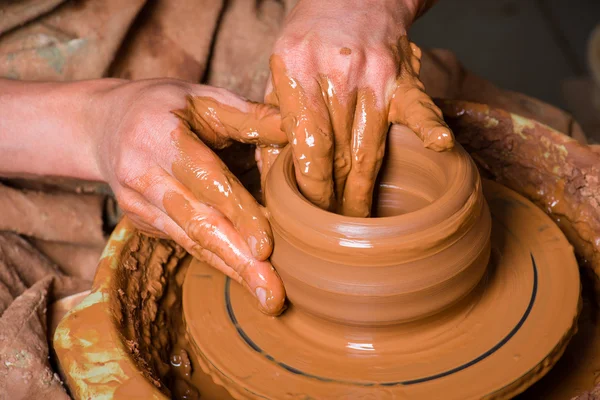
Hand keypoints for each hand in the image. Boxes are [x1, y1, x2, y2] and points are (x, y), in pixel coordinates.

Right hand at [93, 79, 286, 314]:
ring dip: (232, 269)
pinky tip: (245, 278)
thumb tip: (303, 132)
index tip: (265, 246)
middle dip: (238, 260)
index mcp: (159, 134)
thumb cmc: (167, 107)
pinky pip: (185, 243)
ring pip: (191, 241)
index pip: (205, 179)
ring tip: (268, 298)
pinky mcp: (141, 222)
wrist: (106, 125)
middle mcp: (142, 174)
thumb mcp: (207, 98)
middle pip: (196, 222)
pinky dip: (218, 260)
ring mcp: (137, 203)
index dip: (237, 212)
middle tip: (273, 295)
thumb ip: (252, 117)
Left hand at [259, 0, 452, 216]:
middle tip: (334, 229)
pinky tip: (441, 145)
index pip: (306, 143)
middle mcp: (336, 71)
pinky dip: (430, 127)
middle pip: (338, 151)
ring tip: (360, 220)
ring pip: (370, 145)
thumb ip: (271, 123)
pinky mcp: (403, 77)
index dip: (311, 186)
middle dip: (336, 197)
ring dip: (364, 189)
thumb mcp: (278, 72)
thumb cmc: (310, 40)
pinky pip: (420, 106)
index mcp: (297, 69)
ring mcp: (375, 74)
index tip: (311, 215)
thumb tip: (267, 176)